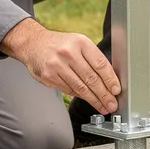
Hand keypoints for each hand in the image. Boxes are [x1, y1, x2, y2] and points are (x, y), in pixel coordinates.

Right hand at [0, 19, 120, 113]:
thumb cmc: (60, 44)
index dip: (110, 79)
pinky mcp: (49, 76)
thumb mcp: (78, 42)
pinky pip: (69, 90)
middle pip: (91, 78)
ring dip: (93, 99)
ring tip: (102, 106)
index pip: (100, 64)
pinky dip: (79, 96)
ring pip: (80, 87)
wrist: (33, 43)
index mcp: (80, 42)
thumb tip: (109, 79)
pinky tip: (87, 99)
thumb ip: (92, 58)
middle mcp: (69, 53)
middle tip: (111, 104)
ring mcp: (57, 65)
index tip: (116, 90)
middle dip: (104, 94)